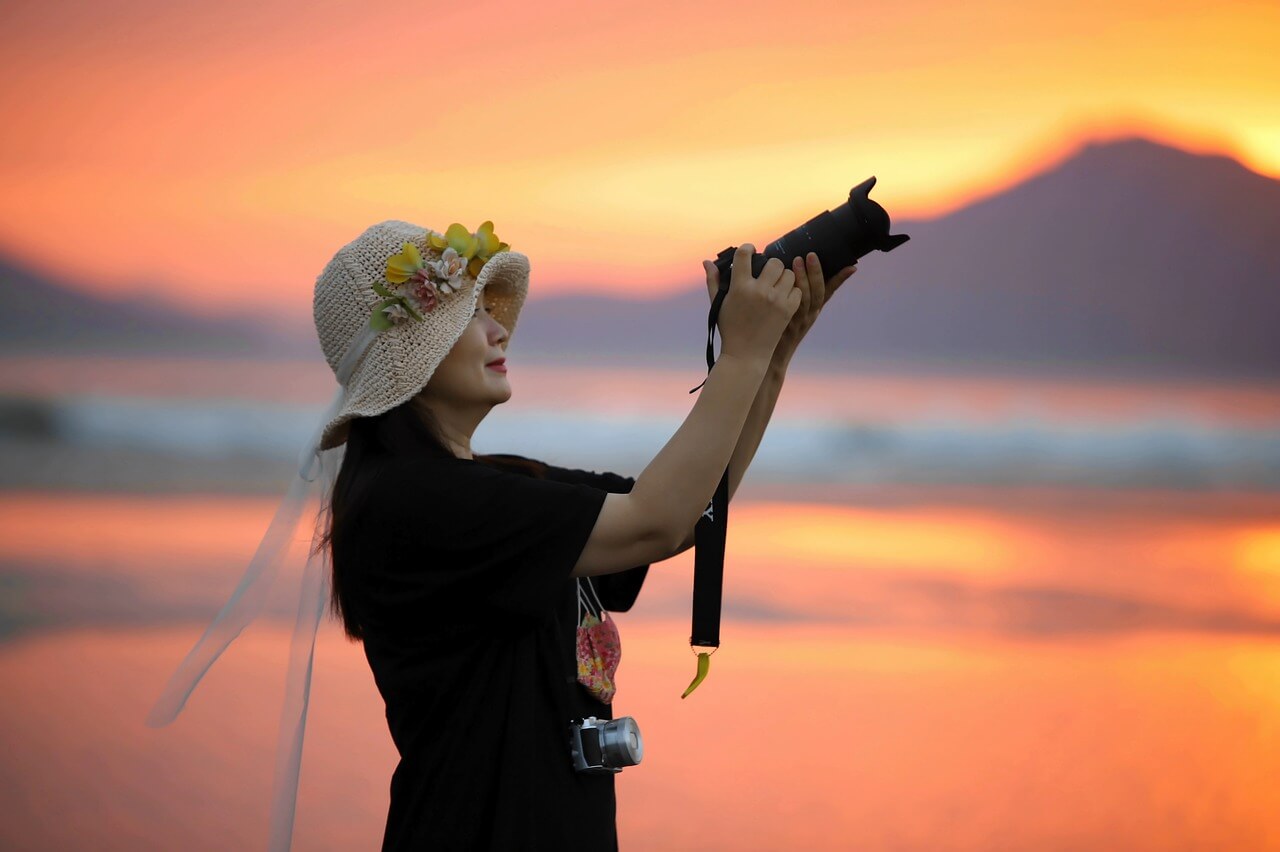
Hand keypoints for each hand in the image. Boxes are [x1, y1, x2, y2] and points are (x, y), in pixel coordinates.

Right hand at [702, 244, 800, 367]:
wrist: (746, 355)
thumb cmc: (730, 329)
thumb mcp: (719, 304)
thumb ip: (713, 281)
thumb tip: (706, 261)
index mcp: (740, 287)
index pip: (745, 254)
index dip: (748, 248)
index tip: (750, 250)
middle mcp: (759, 291)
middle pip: (774, 262)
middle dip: (771, 265)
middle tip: (767, 273)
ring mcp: (776, 300)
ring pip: (788, 274)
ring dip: (783, 277)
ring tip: (776, 285)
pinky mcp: (788, 310)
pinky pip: (797, 290)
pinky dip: (791, 291)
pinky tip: (783, 297)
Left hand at [773, 252, 855, 365]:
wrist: (770, 358)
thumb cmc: (777, 332)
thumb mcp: (790, 314)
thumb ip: (792, 295)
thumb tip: (787, 272)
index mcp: (813, 311)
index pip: (829, 292)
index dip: (840, 279)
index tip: (851, 267)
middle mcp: (809, 315)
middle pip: (818, 292)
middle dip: (816, 272)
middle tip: (811, 254)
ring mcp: (798, 320)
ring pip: (805, 297)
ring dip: (802, 278)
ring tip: (796, 261)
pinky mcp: (785, 324)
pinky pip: (790, 306)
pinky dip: (789, 293)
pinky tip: (783, 280)